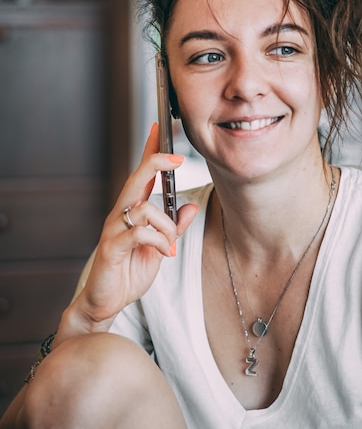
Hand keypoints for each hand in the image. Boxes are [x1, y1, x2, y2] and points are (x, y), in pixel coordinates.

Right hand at [65, 123, 197, 332]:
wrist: (105, 300)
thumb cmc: (129, 271)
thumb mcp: (160, 248)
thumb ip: (173, 228)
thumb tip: (189, 207)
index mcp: (132, 211)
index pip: (141, 174)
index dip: (149, 150)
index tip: (158, 128)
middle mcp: (120, 214)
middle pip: (137, 178)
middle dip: (156, 162)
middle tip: (176, 158)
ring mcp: (114, 229)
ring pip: (145, 208)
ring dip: (166, 226)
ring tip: (168, 246)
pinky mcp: (112, 247)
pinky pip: (139, 232)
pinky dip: (158, 241)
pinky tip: (163, 254)